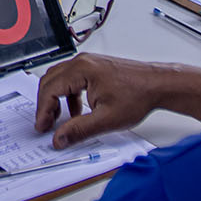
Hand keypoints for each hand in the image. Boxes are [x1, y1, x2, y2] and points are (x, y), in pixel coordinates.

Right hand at [34, 53, 172, 146]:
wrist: (158, 85)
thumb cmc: (138, 95)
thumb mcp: (107, 119)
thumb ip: (79, 130)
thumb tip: (59, 138)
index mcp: (81, 70)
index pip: (50, 89)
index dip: (43, 110)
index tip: (43, 126)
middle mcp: (82, 62)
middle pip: (50, 81)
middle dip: (45, 105)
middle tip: (45, 124)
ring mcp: (88, 63)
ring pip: (59, 79)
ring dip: (56, 100)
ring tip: (60, 120)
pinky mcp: (94, 68)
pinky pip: (71, 80)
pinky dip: (68, 96)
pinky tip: (77, 111)